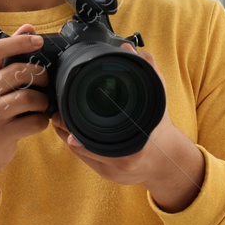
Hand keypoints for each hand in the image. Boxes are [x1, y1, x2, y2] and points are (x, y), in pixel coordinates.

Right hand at [0, 24, 50, 206]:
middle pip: (18, 72)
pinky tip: (36, 121)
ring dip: (42, 100)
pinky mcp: (1, 134)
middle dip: (40, 76)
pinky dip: (41, 121)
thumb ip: (8, 56)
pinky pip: (34, 121)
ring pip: (29, 98)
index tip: (39, 40)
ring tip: (40, 104)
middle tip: (44, 83)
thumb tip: (29, 27)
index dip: (19, 42)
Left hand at [49, 43, 203, 210]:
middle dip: (66, 128)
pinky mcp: (109, 176)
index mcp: (136, 139)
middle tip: (56, 113)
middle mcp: (125, 157)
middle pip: (84, 143)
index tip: (63, 111)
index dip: (75, 123)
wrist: (168, 160)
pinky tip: (68, 133)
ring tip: (58, 120)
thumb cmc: (159, 126)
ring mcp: (115, 169)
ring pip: (82, 152)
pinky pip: (85, 160)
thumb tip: (128, 48)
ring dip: (67, 136)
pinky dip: (75, 145)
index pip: (96, 133)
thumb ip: (146, 69)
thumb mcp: (157, 95)